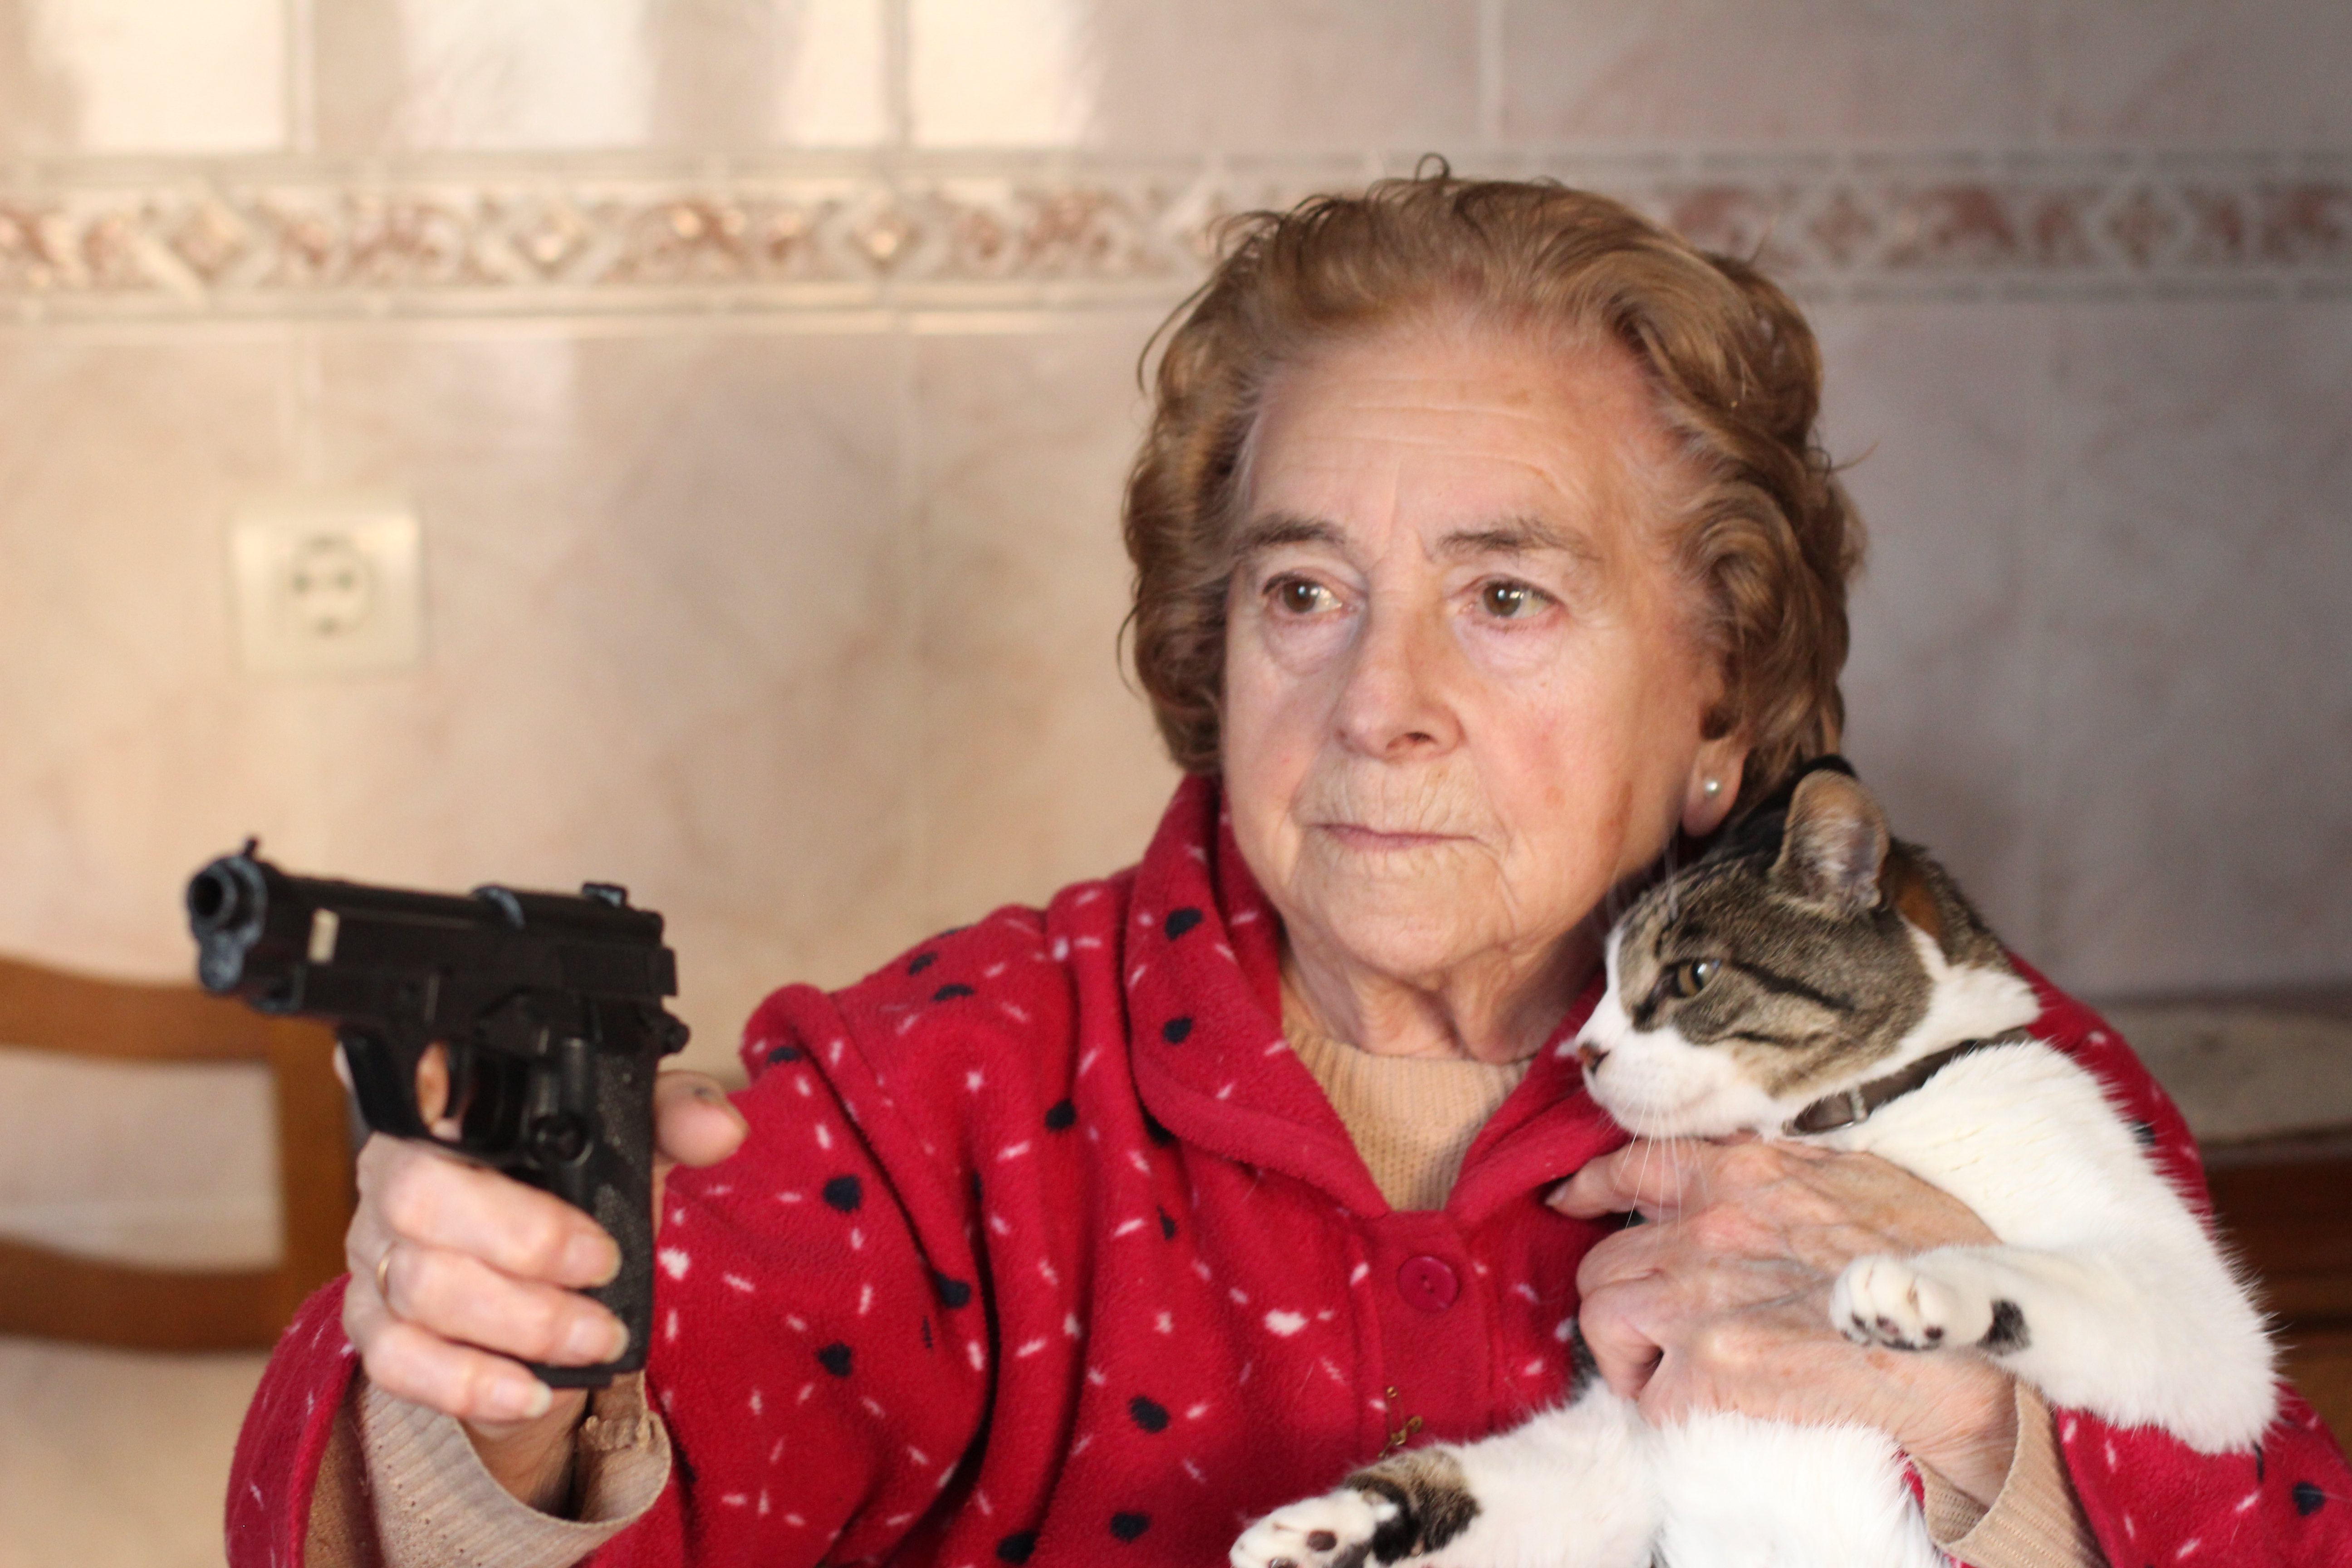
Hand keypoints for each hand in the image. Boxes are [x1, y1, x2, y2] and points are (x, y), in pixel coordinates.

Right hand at [340, 1048, 747, 1508]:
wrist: (551, 1299)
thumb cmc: (575, 1202)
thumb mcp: (631, 1149)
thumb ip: (674, 1119)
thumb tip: (718, 1126)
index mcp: (449, 1113)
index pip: (420, 1082)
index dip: (426, 1083)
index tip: (468, 1114)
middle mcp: (395, 1176)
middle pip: (419, 1197)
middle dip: (523, 1239)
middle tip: (602, 1264)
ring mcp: (374, 1254)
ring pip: (417, 1286)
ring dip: (522, 1321)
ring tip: (596, 1334)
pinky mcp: (375, 1330)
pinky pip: (399, 1361)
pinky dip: (469, 1382)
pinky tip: (529, 1391)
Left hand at [1550, 1137, 2019, 1503]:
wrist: (1967, 1351)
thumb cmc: (1934, 1265)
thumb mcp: (1861, 1179)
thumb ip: (1790, 1167)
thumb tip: (1748, 1164)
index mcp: (1744, 1174)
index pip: (1633, 1167)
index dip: (1592, 1188)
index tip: (1572, 1202)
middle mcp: (1710, 1226)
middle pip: (1605, 1258)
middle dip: (1623, 1291)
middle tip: (1657, 1324)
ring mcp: (1704, 1295)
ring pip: (1603, 1316)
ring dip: (1629, 1349)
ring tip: (1674, 1369)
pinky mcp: (1712, 1365)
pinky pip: (1645, 1392)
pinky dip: (1664, 1405)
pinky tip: (1705, 1405)